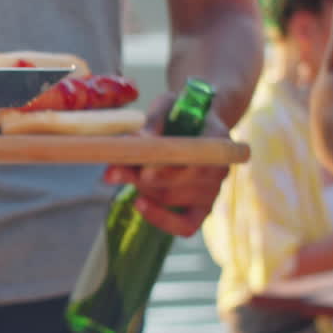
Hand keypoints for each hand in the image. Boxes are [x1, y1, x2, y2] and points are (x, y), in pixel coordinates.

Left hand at [102, 91, 231, 236]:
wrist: (193, 123)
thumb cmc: (177, 113)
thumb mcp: (166, 106)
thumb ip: (153, 122)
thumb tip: (138, 139)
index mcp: (217, 139)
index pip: (199, 160)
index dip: (171, 170)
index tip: (144, 172)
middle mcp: (220, 168)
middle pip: (181, 182)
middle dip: (142, 178)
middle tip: (111, 172)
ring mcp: (212, 191)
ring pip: (172, 198)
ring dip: (141, 188)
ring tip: (117, 173)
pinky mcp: (202, 209)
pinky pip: (186, 226)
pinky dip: (161, 219)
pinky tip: (139, 204)